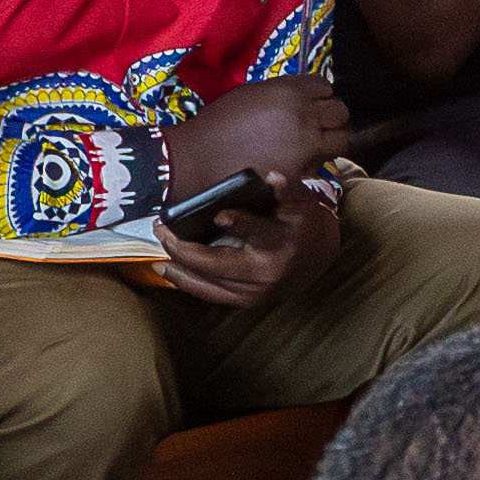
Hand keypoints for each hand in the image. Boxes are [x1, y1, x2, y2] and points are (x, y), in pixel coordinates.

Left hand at [155, 169, 342, 308]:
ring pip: (209, 287)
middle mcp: (266, 274)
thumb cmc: (303, 224)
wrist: (320, 255)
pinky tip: (173, 274)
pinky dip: (191, 285)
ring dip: (180, 273)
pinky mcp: (250, 301)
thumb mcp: (298, 204)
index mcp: (280, 244)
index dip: (237, 223)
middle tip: (162, 232)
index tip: (218, 216)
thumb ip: (283, 192)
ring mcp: (257, 292)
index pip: (255, 232)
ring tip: (159, 261)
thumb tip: (273, 178)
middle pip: (216, 265)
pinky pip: (213, 296)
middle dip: (183, 250)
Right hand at [162, 78, 355, 191]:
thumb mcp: (250, 94)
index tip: (312, 105)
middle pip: (340, 112)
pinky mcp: (300, 170)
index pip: (325, 86)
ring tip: (315, 147)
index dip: (320, 96)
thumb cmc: (218, 123)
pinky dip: (314, 165)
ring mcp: (305, 144)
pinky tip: (298, 165)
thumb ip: (281, 94)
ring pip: (342, 140)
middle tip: (318, 127)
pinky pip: (321, 165)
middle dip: (332, 119)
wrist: (200, 157)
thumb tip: (300, 101)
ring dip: (331, 142)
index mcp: (288, 91)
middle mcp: (303, 114)